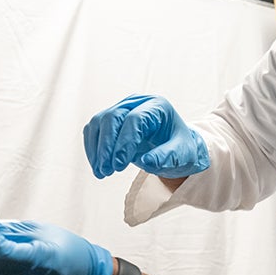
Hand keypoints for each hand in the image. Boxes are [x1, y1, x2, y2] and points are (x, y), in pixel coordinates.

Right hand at [83, 94, 209, 178]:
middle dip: (107, 146)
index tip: (119, 165)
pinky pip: (94, 129)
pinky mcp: (111, 119)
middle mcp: (137, 103)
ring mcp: (122, 109)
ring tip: (101, 172)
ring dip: (97, 149)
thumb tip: (147, 162)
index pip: (134, 119)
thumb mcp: (182, 154)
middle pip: (112, 117)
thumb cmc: (180, 148)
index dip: (124, 142)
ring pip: (99, 122)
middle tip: (107, 170)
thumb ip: (167, 157)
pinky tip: (97, 165)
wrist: (175, 147)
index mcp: (157, 106)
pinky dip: (93, 148)